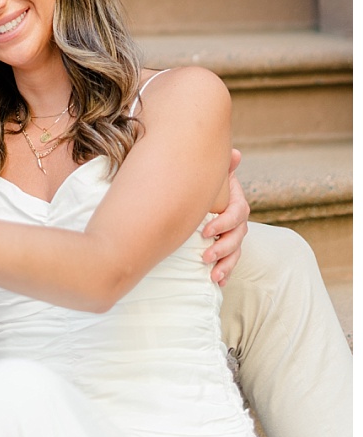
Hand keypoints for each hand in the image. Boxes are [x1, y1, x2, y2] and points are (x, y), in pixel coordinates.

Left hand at [201, 148, 248, 284]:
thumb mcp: (212, 173)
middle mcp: (238, 221)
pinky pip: (230, 262)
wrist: (199, 195)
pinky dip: (226, 273)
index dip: (224, 223)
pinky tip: (218, 283)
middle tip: (204, 256)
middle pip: (238, 237)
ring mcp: (233, 236)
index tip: (204, 230)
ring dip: (226, 265)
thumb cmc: (204, 182)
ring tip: (213, 276)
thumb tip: (235, 153)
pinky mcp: (224, 248)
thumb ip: (222, 166)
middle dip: (223, 248)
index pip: (238, 214)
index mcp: (236, 203)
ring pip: (236, 252)